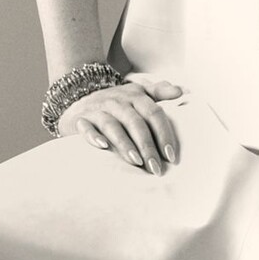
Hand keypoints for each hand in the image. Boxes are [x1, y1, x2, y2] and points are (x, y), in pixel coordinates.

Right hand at [59, 76, 183, 173]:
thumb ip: (159, 91)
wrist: (77, 100)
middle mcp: (117, 101)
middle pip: (136, 123)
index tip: (171, 156)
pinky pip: (87, 128)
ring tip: (136, 162)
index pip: (154, 113)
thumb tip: (181, 92)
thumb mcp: (137, 93)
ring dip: (125, 144)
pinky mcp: (81, 119)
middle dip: (148, 146)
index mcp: (135, 95)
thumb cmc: (115, 103)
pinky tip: (103, 146)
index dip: (164, 134)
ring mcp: (98, 109)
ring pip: (113, 126)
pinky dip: (94, 136)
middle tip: (156, 168)